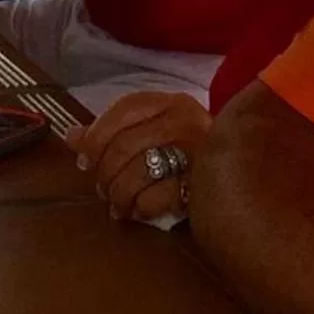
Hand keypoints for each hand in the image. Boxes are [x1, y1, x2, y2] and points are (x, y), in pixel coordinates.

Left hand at [64, 92, 210, 222]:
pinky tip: (139, 210)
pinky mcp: (202, 186)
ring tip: (118, 204)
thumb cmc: (187, 153)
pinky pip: (156, 198)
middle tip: (102, 188)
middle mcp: (187, 121)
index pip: (125, 109)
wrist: (243, 179)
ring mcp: (197, 153)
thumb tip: (71, 136)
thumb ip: (111, 132)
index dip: (97, 136)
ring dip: (119, 195)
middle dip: (106, 173)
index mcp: (173, 103)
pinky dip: (141, 207)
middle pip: (125, 144)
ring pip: (137, 172)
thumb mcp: (151, 132)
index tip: (85, 160)